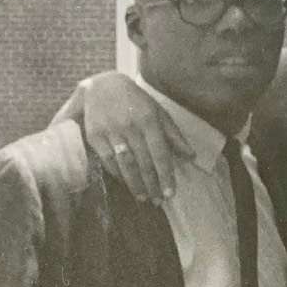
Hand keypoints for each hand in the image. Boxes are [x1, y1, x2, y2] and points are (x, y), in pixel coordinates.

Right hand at [73, 71, 186, 203]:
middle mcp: (130, 127)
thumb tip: (191, 156)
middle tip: (158, 201)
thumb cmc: (137, 101)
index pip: (160, 153)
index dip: (166, 175)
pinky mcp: (95, 136)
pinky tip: (127, 184)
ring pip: (125, 165)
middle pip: (143, 162)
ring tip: (144, 198)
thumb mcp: (159, 112)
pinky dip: (118, 175)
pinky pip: (108, 161)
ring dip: (135, 184)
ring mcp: (111, 132)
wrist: (103, 85)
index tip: (170, 193)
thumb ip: (174, 135)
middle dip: (152, 184)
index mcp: (149, 120)